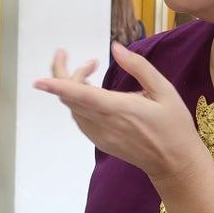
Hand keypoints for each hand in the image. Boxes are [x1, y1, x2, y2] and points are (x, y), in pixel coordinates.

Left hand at [32, 43, 207, 181]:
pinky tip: (93, 92)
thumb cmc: (174, 125)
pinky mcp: (99, 141)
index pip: (81, 96)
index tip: (38, 81)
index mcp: (120, 109)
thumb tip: (116, 48)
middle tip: (91, 60)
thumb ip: (139, 67)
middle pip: (71, 98)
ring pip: (73, 108)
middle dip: (69, 73)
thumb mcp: (164, 91)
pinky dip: (79, 100)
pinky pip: (80, 117)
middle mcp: (104, 124)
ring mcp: (99, 135)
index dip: (58, 87)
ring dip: (75, 86)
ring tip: (92, 68)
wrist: (174, 164)